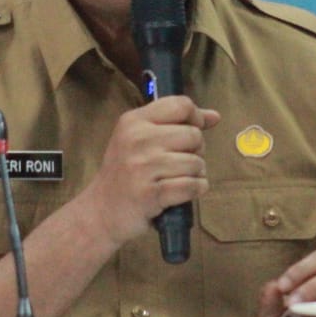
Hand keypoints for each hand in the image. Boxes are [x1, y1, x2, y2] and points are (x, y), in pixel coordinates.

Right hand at [83, 96, 218, 245]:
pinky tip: (183, 192)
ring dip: (196, 174)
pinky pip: (191, 186)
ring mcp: (142, 167)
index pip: (180, 105)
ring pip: (196, 162)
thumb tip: (214, 116)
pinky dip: (195, 190)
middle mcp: (137, 140)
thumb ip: (175, 124)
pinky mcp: (150, 194)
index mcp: (133, 121)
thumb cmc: (124, 173)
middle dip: (196, 151)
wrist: (101, 211)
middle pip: (193, 135)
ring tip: (180, 178)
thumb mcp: (139, 139)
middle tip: (181, 162)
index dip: (196, 118)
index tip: (193, 130)